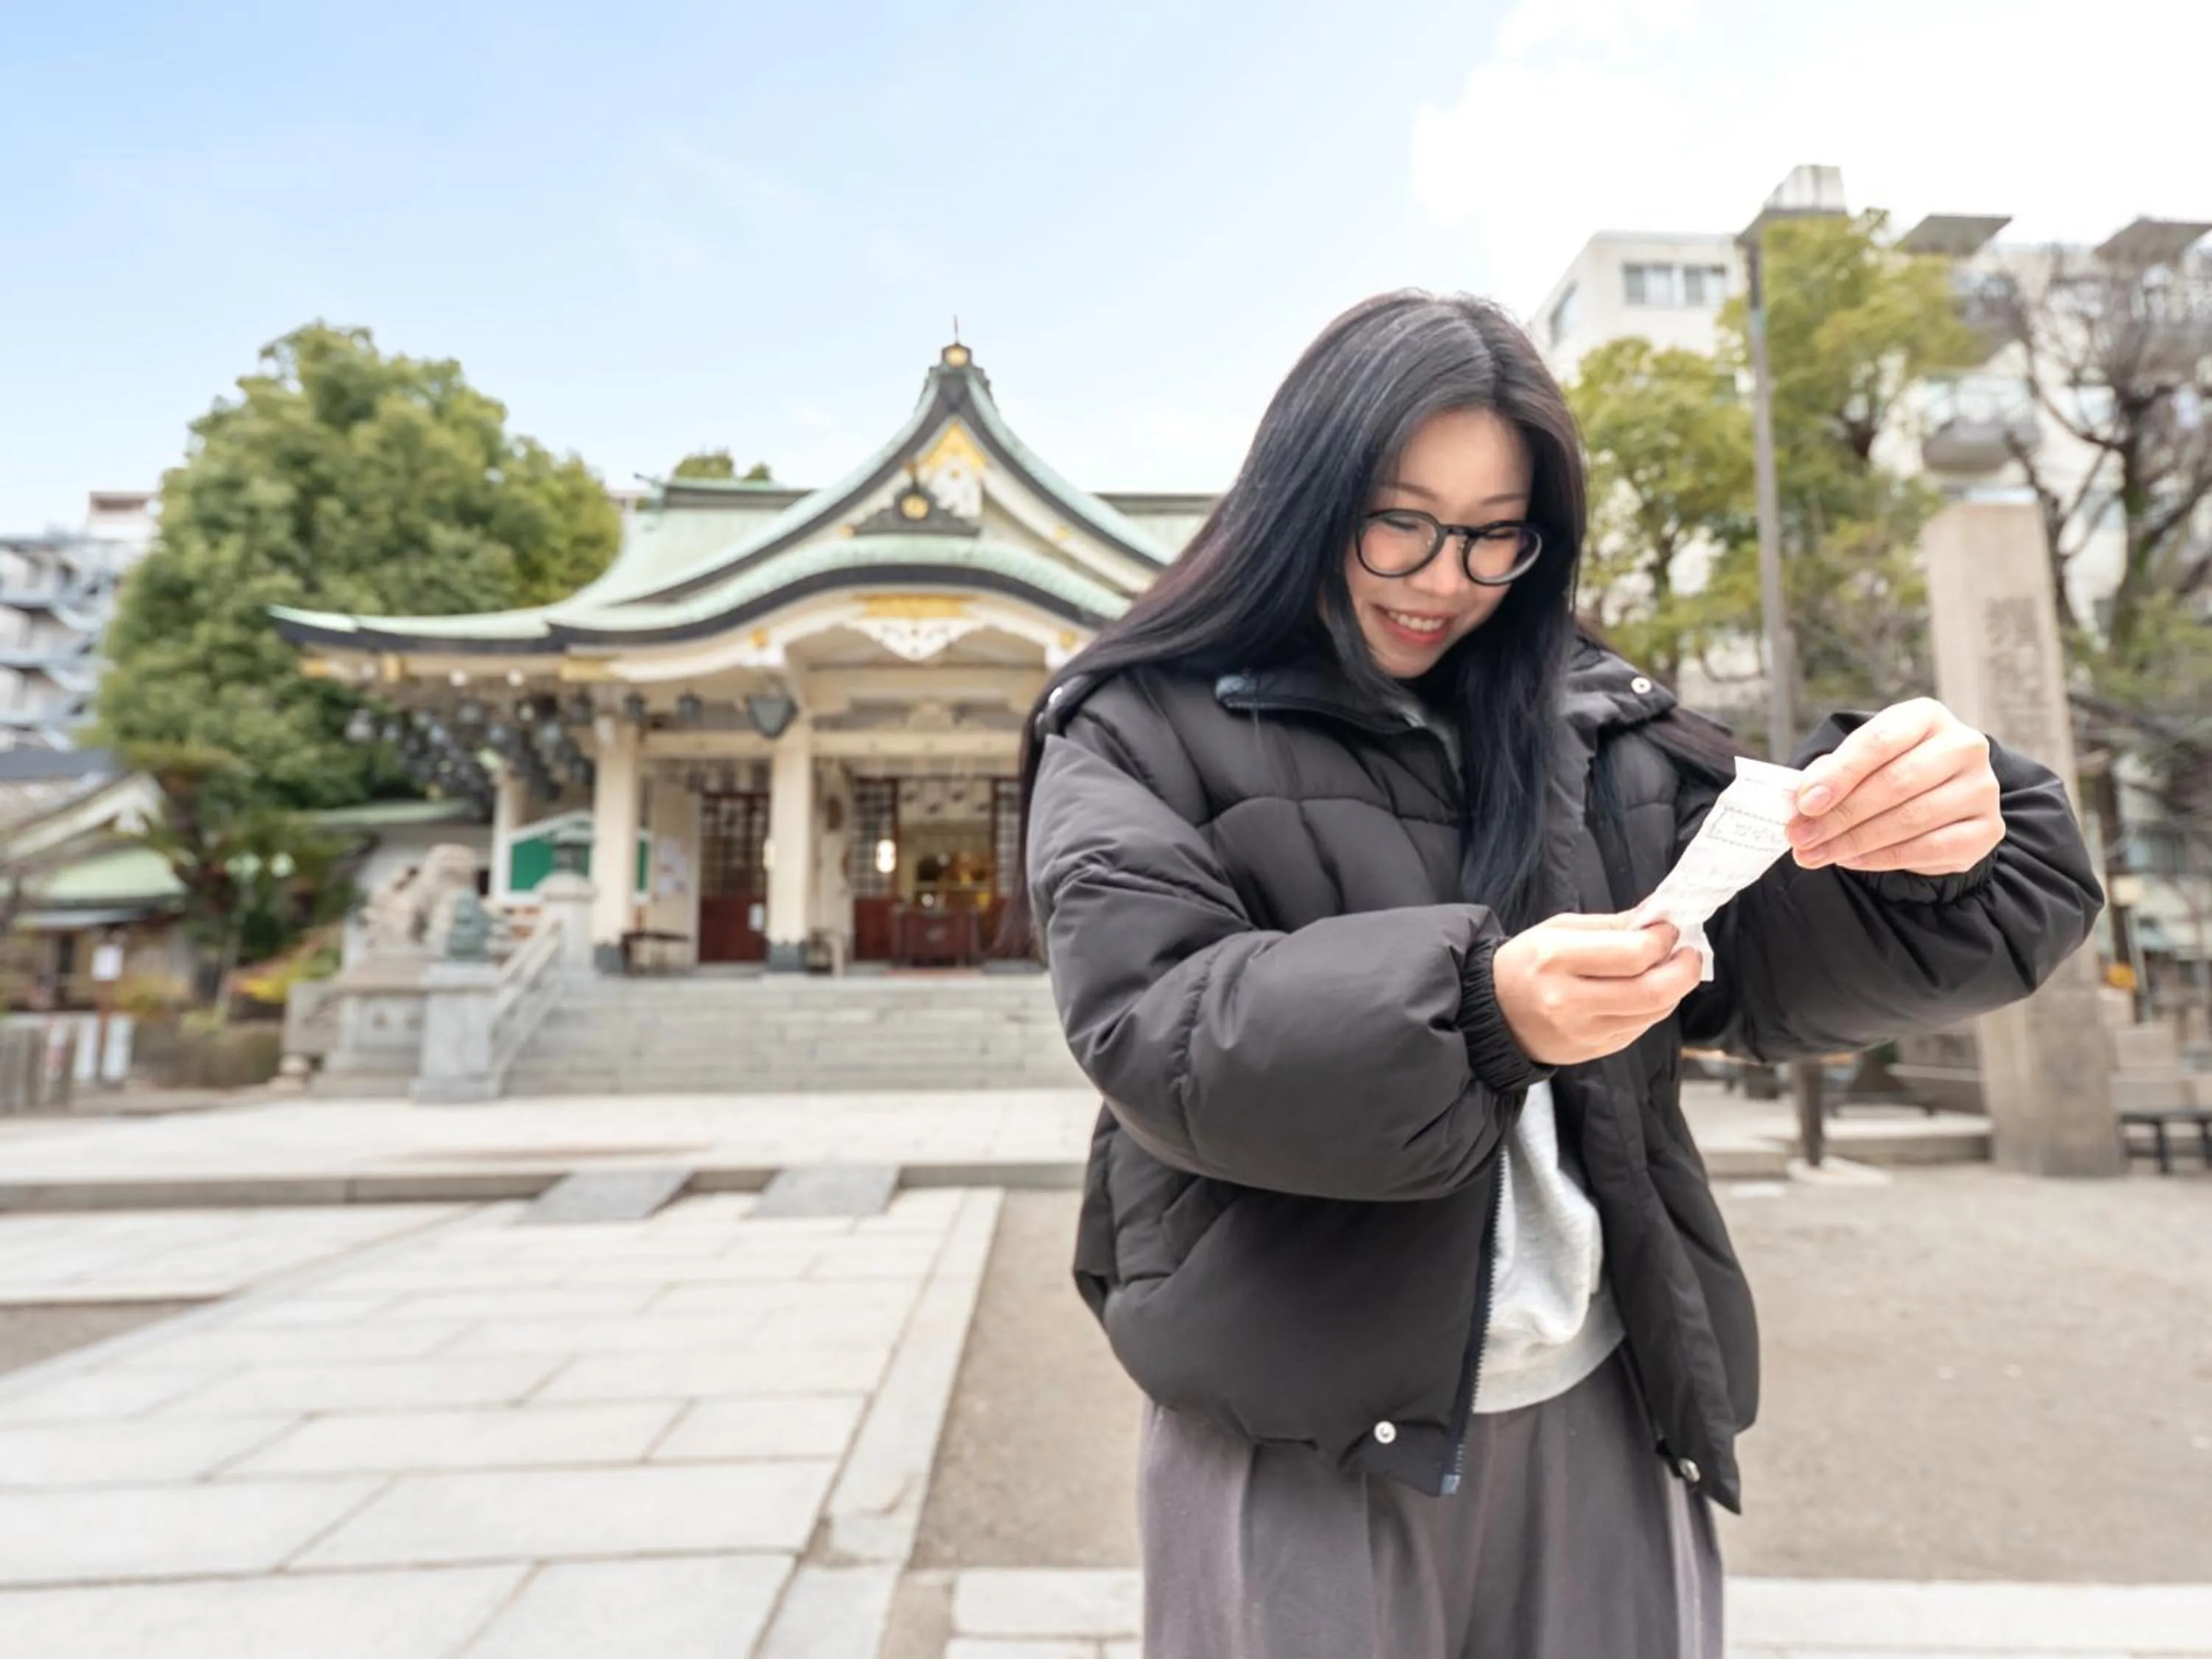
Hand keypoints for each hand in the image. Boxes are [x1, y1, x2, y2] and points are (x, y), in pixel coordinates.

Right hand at [1492, 913, 1704, 1066]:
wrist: (1492, 1013)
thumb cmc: (1526, 963)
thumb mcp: (1559, 929)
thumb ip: (1612, 925)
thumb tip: (1659, 917)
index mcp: (1557, 959)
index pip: (1633, 954)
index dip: (1663, 940)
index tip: (1668, 929)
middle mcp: (1569, 1001)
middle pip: (1653, 992)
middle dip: (1685, 969)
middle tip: (1689, 954)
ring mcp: (1582, 1032)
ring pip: (1653, 1013)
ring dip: (1673, 989)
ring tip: (1668, 970)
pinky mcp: (1592, 1052)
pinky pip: (1639, 1029)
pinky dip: (1652, 1008)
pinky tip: (1643, 992)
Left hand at [1787, 698, 2003, 875]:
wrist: (1941, 803)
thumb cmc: (1887, 772)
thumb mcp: (1859, 762)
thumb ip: (1830, 774)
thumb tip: (1800, 802)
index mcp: (1927, 717)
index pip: (1880, 741)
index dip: (1840, 773)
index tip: (1804, 803)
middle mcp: (1964, 746)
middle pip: (1896, 782)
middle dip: (1840, 815)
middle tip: (1800, 837)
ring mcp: (1981, 788)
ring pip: (1911, 818)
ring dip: (1854, 841)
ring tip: (1814, 854)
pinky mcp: (1986, 828)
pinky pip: (1929, 848)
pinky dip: (1883, 858)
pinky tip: (1850, 860)